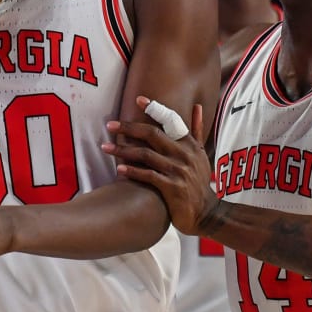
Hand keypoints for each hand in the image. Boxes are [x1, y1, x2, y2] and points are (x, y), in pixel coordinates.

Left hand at [103, 97, 217, 234]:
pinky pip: (148, 176)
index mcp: (190, 144)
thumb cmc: (199, 181)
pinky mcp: (172, 188)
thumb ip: (197, 130)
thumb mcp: (201, 154)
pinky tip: (119, 169)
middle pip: (153, 134)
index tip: (138, 100)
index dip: (154, 108)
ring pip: (146, 155)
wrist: (206, 212)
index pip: (171, 120)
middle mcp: (184, 154)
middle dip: (129, 128)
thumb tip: (197, 106)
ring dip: (123, 150)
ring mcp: (178, 171)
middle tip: (111, 125)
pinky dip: (132, 171)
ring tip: (106, 148)